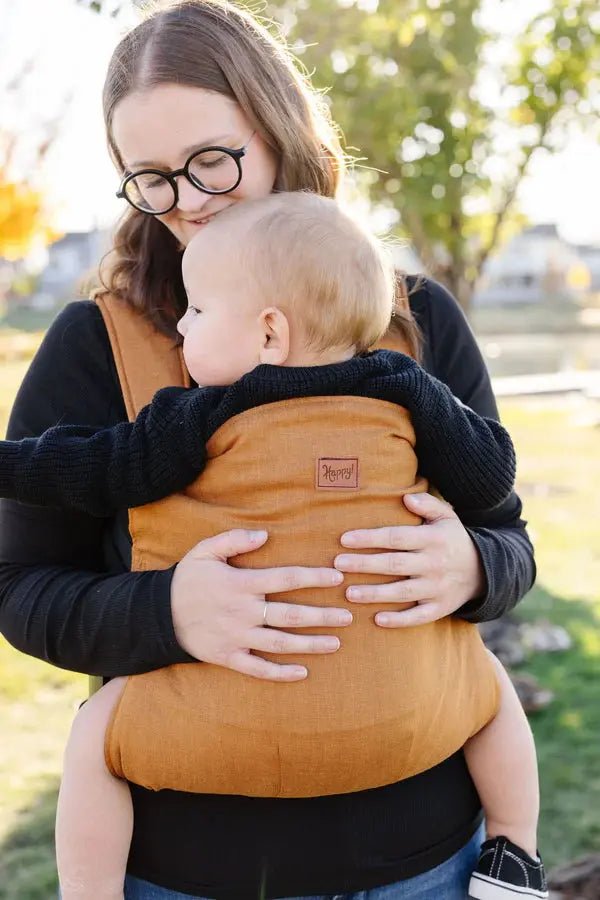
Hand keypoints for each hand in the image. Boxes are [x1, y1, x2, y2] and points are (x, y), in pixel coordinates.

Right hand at [171, 529, 351, 680]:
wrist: (157, 616)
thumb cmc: (187, 579)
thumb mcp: (204, 551)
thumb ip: (234, 539)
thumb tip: (264, 535)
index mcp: (240, 584)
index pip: (285, 579)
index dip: (313, 578)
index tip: (337, 578)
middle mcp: (242, 612)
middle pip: (290, 615)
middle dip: (323, 616)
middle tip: (349, 616)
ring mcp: (236, 638)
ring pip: (280, 644)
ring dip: (310, 644)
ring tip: (336, 642)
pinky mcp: (229, 658)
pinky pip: (258, 669)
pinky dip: (281, 673)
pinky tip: (303, 672)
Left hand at [334, 492, 484, 627]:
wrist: (484, 571)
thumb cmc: (452, 540)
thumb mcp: (446, 517)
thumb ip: (427, 504)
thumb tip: (406, 497)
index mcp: (432, 539)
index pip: (396, 537)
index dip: (370, 538)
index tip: (345, 539)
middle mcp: (434, 564)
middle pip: (394, 564)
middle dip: (365, 565)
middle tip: (337, 564)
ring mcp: (437, 588)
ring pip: (402, 592)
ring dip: (375, 593)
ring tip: (349, 593)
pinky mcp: (439, 609)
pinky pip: (418, 617)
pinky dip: (399, 620)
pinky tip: (377, 620)